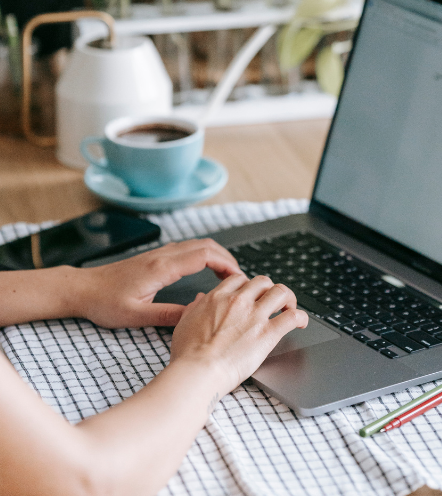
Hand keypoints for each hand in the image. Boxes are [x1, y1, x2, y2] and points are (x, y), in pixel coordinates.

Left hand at [75, 239, 241, 328]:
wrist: (82, 288)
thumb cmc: (104, 302)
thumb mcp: (137, 316)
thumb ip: (169, 315)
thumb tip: (197, 316)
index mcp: (161, 267)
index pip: (204, 255)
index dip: (226, 264)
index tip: (238, 278)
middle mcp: (163, 255)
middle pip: (206, 245)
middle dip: (227, 258)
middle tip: (239, 278)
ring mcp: (160, 253)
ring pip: (198, 244)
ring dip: (217, 255)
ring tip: (228, 276)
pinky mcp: (157, 257)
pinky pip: (188, 249)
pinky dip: (205, 256)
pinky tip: (207, 270)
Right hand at [170, 274, 308, 393]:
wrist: (198, 372)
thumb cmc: (188, 354)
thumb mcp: (184, 322)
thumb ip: (194, 307)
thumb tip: (200, 299)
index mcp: (218, 297)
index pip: (239, 279)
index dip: (248, 285)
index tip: (251, 294)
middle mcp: (238, 301)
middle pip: (263, 281)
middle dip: (269, 289)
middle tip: (271, 301)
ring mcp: (255, 316)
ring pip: (281, 292)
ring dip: (288, 298)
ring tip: (288, 307)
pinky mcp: (268, 333)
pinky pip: (292, 317)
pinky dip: (300, 317)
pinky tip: (300, 322)